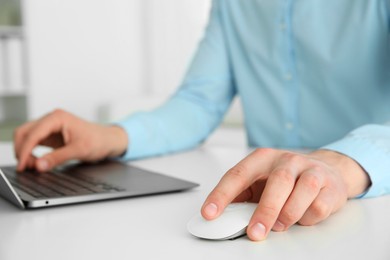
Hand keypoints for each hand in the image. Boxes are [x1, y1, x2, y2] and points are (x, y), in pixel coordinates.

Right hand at [14, 109, 127, 171]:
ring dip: (25, 151)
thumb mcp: (79, 151)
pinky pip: (33, 142)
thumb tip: (38, 166)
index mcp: (58, 117)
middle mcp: (51, 119)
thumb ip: (58, 158)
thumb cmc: (98, 140)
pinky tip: (36, 163)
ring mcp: (50, 126)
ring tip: (34, 166)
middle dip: (22, 150)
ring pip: (27, 137)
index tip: (23, 166)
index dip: (25, 151)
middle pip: (24, 132)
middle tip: (28, 168)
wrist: (108, 140)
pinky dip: (31, 152)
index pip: (33, 133)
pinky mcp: (51, 135)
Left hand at [201, 148, 370, 240]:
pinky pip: (318, 207)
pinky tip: (301, 217)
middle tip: (254, 233)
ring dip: (288, 215)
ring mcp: (310, 170)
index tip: (210, 213)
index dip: (222, 194)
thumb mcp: (260, 181)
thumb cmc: (287, 178)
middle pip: (277, 182)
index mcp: (262, 158)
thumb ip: (244, 194)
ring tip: (279, 226)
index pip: (238, 174)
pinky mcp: (329, 186)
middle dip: (265, 211)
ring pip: (302, 192)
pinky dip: (307, 219)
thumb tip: (224, 215)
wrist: (326, 170)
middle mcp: (287, 160)